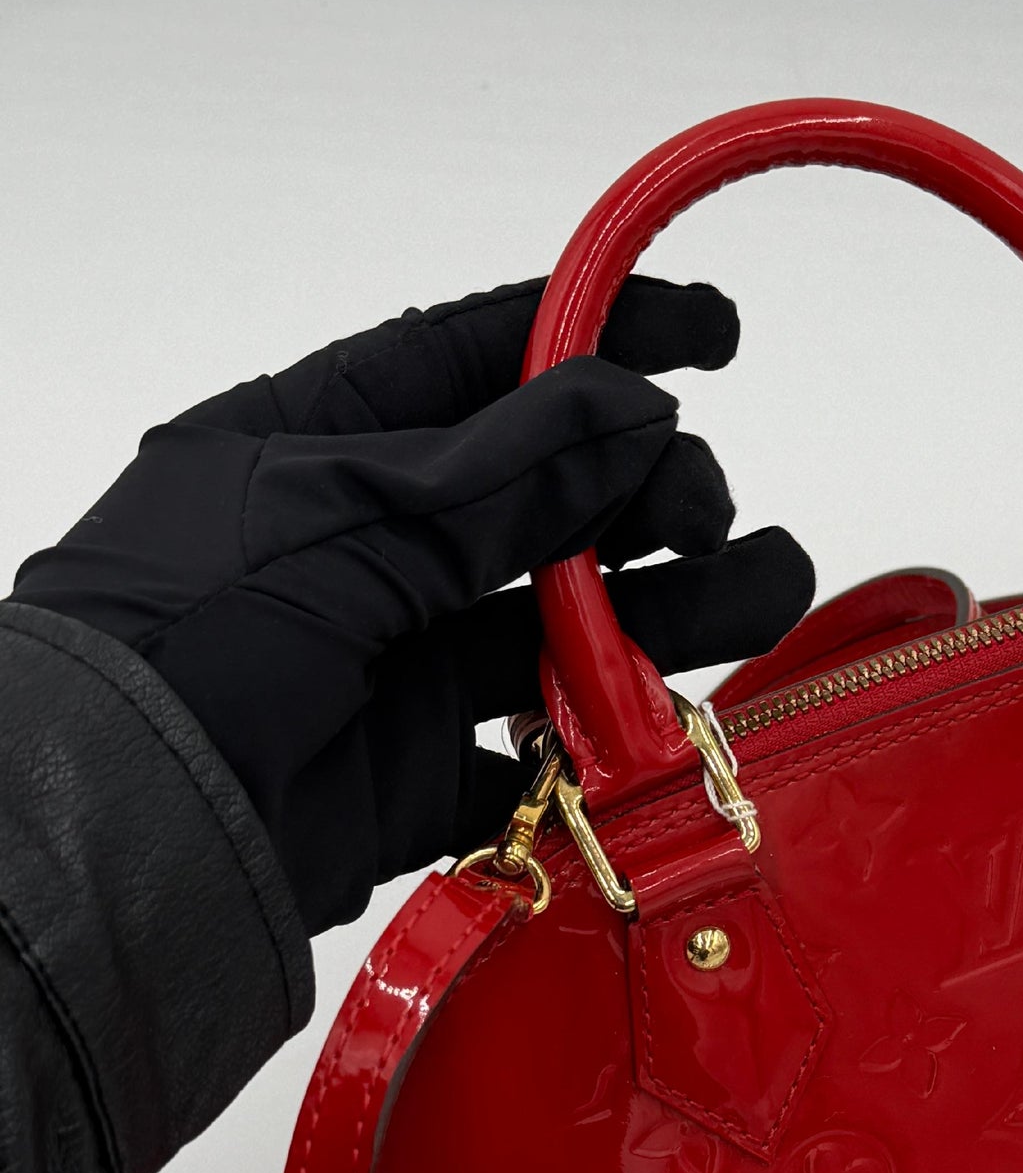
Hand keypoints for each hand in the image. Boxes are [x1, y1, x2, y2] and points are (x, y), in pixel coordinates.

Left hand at [12, 277, 811, 931]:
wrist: (107, 838)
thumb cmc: (179, 641)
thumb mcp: (342, 522)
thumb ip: (501, 474)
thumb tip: (634, 407)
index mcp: (317, 445)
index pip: (478, 359)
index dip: (598, 334)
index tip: (711, 334)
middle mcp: (364, 547)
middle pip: (546, 497)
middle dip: (647, 492)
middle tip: (703, 515)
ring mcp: (393, 663)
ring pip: (563, 622)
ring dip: (671, 606)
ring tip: (766, 590)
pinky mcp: (414, 777)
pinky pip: (539, 752)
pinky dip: (607, 740)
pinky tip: (663, 722)